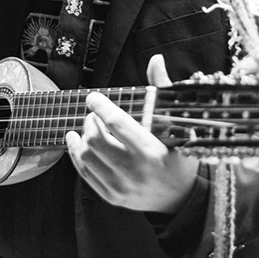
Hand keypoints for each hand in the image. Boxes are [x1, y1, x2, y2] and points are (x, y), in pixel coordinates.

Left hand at [66, 54, 199, 212]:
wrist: (181, 197)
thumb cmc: (180, 156)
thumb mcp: (176, 124)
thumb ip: (162, 90)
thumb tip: (156, 59)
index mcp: (152, 151)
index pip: (117, 124)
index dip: (101, 107)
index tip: (94, 98)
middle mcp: (135, 171)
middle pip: (96, 140)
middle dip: (91, 122)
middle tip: (94, 114)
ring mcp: (121, 186)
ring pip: (87, 156)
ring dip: (82, 137)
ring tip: (88, 128)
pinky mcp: (112, 196)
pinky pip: (85, 174)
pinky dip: (77, 155)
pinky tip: (77, 142)